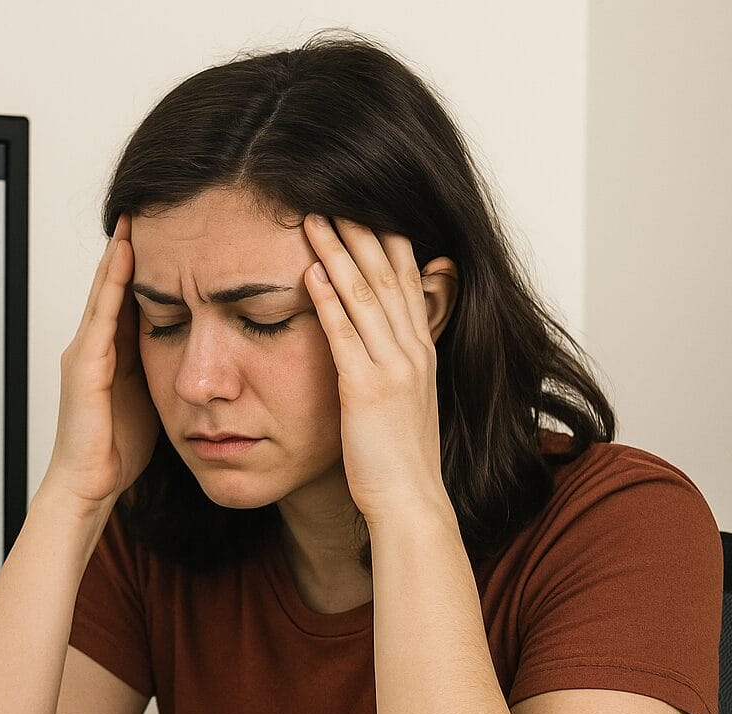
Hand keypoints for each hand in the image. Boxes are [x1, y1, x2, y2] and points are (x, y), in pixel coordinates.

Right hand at [42, 213, 159, 514]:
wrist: (89, 483)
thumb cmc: (117, 450)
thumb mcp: (151, 397)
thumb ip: (165, 369)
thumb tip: (199, 352)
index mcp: (112, 353)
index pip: (130, 297)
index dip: (147, 265)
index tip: (168, 233)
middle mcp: (94, 345)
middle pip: (114, 284)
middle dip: (130, 247)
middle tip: (149, 208)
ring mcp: (86, 351)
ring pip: (105, 289)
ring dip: (120, 252)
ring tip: (136, 218)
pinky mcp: (85, 364)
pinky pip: (101, 312)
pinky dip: (113, 282)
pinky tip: (125, 256)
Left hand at [302, 214, 450, 527]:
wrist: (410, 502)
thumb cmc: (400, 460)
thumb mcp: (405, 402)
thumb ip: (398, 365)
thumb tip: (389, 343)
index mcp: (420, 352)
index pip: (406, 281)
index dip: (386, 241)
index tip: (365, 207)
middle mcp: (412, 352)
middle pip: (387, 276)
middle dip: (361, 232)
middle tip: (334, 194)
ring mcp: (393, 368)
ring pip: (365, 296)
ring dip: (339, 253)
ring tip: (312, 218)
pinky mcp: (368, 390)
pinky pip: (345, 336)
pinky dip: (329, 301)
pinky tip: (312, 272)